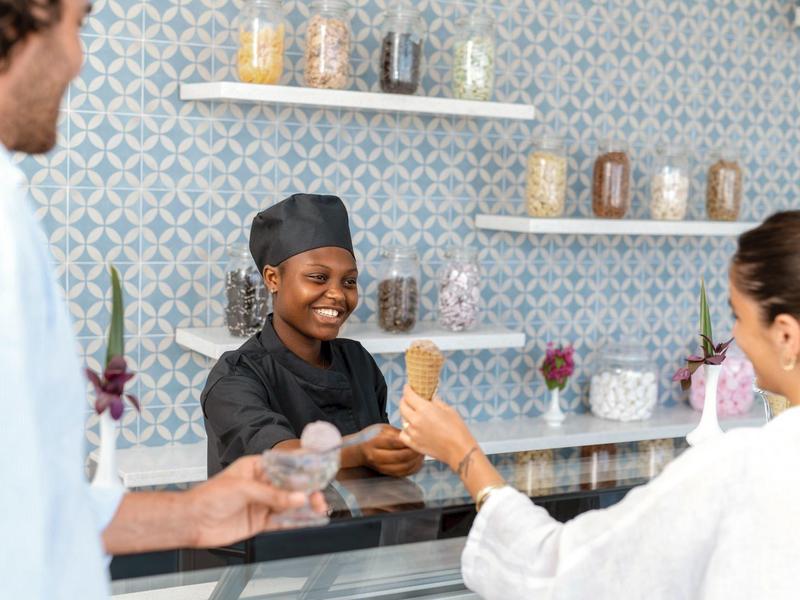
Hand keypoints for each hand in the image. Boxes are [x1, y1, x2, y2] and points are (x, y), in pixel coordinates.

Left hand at [185, 455, 326, 547]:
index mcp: (256, 468)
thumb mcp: (244, 489)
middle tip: (319, 496)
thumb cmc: (209, 496)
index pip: (284, 465)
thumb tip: (298, 498)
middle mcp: (261, 485)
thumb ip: (272, 495)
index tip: (318, 470)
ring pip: (288, 504)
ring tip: (319, 508)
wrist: (192, 521)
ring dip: (304, 506)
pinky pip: (282, 521)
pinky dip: (296, 521)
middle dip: (307, 490)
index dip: (301, 468)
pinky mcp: (259, 522)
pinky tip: (307, 520)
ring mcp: (261, 504)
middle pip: (290, 486)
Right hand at [360, 423, 424, 476]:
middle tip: (422, 446)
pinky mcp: (385, 473)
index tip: (418, 437)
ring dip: (415, 461)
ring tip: (421, 454)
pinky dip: (412, 468)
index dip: (408, 441)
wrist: (358, 450)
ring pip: (403, 468)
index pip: (395, 442)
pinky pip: (402, 474)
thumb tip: (413, 436)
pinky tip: (417, 461)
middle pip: (400, 457)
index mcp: (374, 441)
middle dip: (414, 452)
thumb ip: (397, 433)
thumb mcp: (382, 429)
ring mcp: (380, 467)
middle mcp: (376, 456)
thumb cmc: (372, 436)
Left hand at [398, 385, 476, 469]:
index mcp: (424, 409)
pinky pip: (403, 434)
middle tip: (409, 399)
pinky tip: (411, 429)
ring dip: (406, 415)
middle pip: (402, 406)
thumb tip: (430, 398)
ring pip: (402, 420)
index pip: (408, 395)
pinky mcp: (413, 444)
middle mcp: (415, 420)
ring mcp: (413, 433)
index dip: (407, 389)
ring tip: (413, 414)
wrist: (459, 450)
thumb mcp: (449, 410)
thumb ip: (436, 402)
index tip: (408, 387)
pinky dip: (405, 430)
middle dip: (405, 400)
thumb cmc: (457, 429)